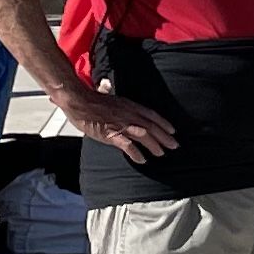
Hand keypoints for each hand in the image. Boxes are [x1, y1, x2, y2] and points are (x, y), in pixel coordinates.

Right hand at [52, 81, 180, 161]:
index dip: (163, 123)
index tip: (172, 130)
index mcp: (130, 105)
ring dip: (154, 145)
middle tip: (174, 145)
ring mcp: (121, 124)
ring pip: (144, 135)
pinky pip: (127, 145)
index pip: (152, 114)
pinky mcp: (111, 134)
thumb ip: (119, 102)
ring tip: (161, 153)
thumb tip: (114, 94)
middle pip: (151, 126)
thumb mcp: (110, 97)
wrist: (78, 101)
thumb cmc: (91, 99)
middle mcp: (129, 114)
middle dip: (164, 137)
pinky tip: (142, 160)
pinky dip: (136, 153)